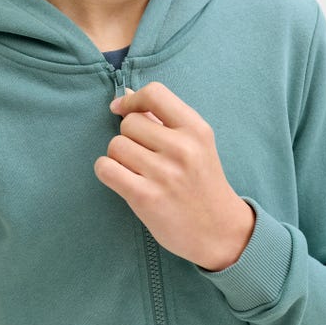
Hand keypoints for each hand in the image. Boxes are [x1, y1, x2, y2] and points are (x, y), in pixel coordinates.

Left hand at [94, 82, 254, 270]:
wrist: (219, 231)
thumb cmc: (202, 182)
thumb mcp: (195, 144)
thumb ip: (162, 119)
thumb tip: (125, 95)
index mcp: (196, 129)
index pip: (154, 93)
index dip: (132, 100)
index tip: (123, 109)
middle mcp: (182, 148)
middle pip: (129, 123)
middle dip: (129, 137)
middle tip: (143, 155)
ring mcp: (164, 174)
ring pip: (115, 145)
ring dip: (118, 157)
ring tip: (137, 170)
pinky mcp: (146, 197)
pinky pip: (105, 169)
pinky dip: (107, 171)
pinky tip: (121, 178)